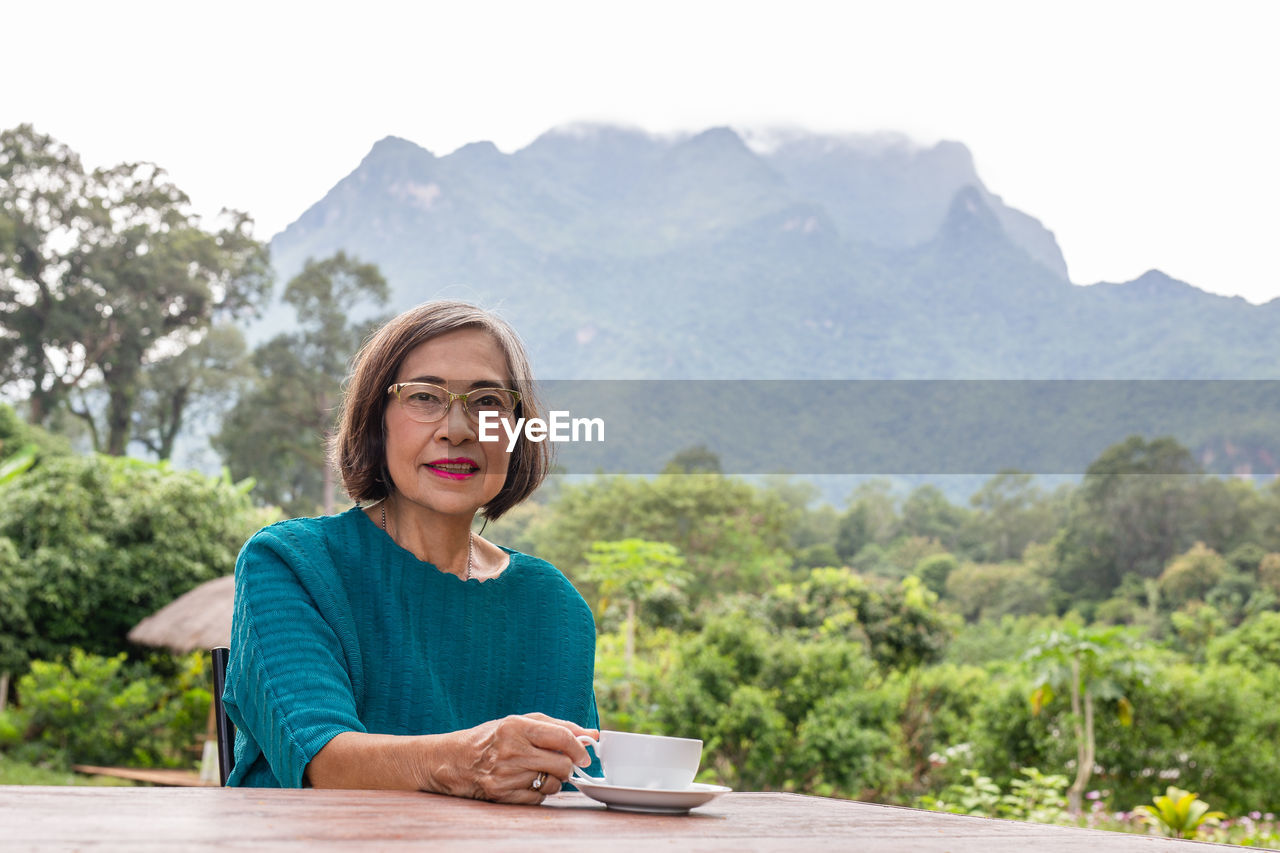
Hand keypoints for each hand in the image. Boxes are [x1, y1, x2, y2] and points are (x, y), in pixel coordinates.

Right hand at [441, 713, 598, 803]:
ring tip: (538, 770)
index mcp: (517, 727)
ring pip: (552, 784)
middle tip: (562, 763)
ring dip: (553, 780)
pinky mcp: (502, 795)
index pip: (561, 737)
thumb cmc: (491, 738)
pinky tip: (526, 781)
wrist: (453, 760)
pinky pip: (538, 798)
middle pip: (560, 765)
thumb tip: (591, 734)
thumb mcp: (520, 722)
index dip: (579, 747)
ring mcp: (506, 775)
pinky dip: (539, 791)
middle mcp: (512, 751)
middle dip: (568, 766)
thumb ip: (557, 726)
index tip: (585, 754)